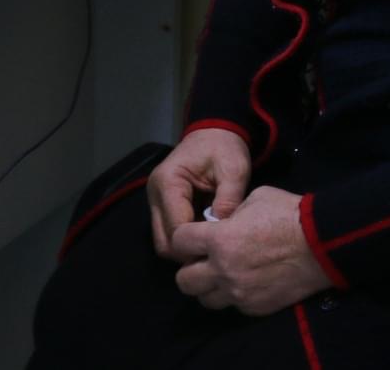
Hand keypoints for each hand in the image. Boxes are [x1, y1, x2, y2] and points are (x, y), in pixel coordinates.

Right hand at [147, 126, 251, 255]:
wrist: (214, 134)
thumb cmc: (224, 148)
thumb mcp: (234, 170)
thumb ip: (229, 199)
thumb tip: (222, 231)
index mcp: (168, 182)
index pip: (177, 228)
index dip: (197, 244)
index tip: (221, 252)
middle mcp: (155, 194)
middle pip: (164, 241)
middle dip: (188, 252)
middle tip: (215, 256)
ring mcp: (156, 201)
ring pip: (163, 241)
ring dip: (185, 248)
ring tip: (211, 248)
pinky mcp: (162, 206)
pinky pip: (168, 233)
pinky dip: (185, 241)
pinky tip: (205, 239)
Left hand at [169, 186, 329, 316]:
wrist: (323, 244)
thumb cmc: (288, 214)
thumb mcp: (252, 199)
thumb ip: (228, 213)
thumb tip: (219, 222)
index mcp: (218, 240)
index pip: (178, 243)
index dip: (183, 237)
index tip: (193, 235)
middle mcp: (223, 270)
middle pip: (184, 281)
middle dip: (189, 268)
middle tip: (203, 259)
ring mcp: (239, 292)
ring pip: (205, 299)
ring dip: (208, 286)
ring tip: (221, 274)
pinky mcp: (256, 307)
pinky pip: (232, 306)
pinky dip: (232, 296)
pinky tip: (244, 281)